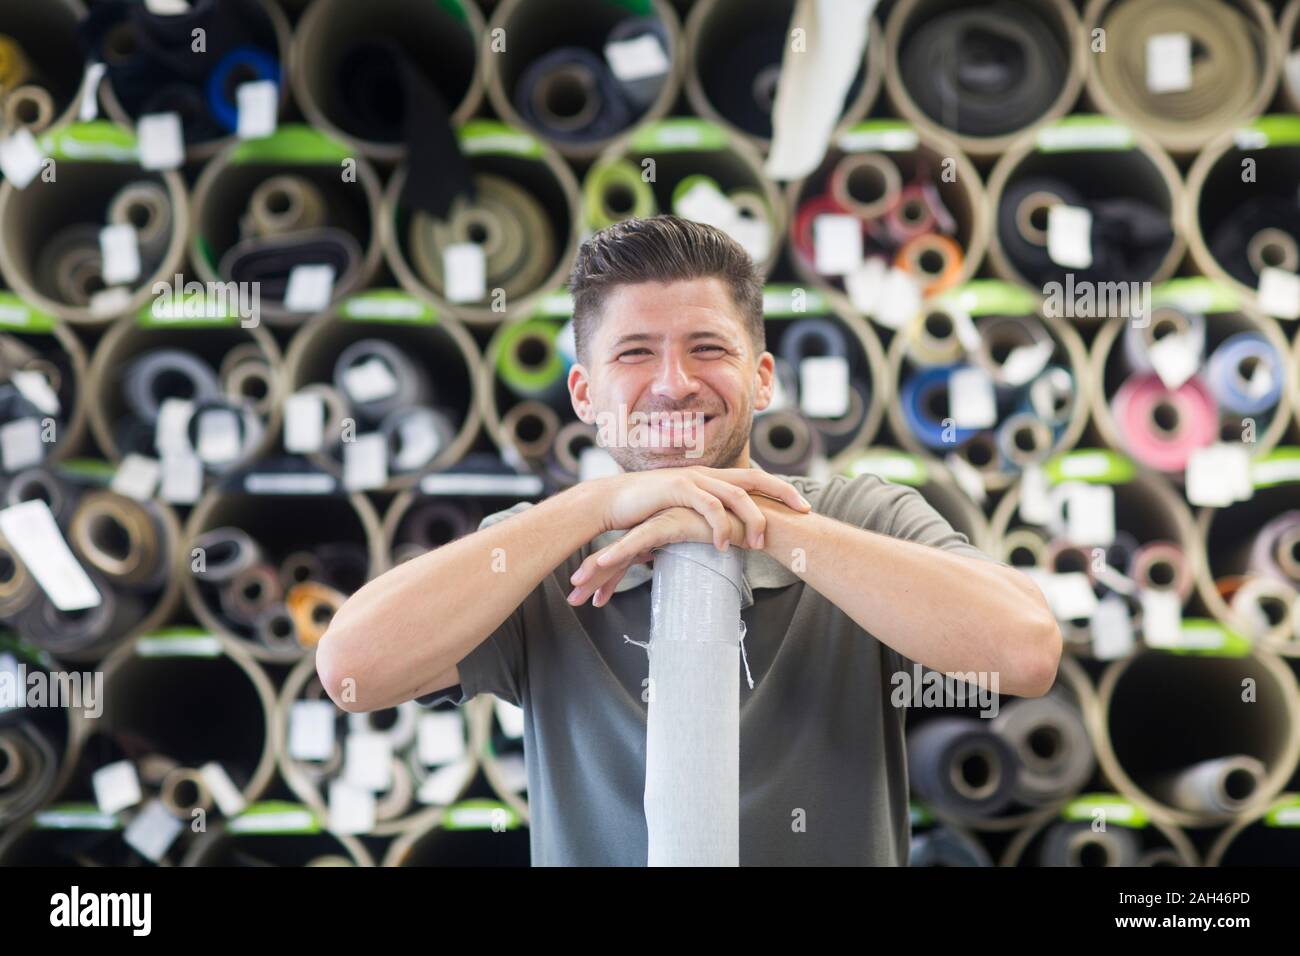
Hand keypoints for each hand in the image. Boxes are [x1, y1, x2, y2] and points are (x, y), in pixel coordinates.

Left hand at [567, 506, 747, 606]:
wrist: (754, 523)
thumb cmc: (731, 539)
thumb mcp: (699, 555)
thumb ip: (680, 560)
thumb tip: (669, 581)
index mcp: (658, 537)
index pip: (625, 562)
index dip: (607, 581)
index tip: (592, 601)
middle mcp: (654, 529)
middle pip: (615, 557)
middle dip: (593, 579)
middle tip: (572, 598)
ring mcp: (659, 524)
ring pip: (620, 550)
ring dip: (597, 570)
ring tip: (578, 587)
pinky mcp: (668, 522)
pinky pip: (638, 540)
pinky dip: (620, 553)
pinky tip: (602, 563)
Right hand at [596, 465, 810, 552]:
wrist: (610, 502)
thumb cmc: (644, 511)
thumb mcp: (681, 514)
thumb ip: (703, 520)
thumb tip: (722, 538)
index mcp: (710, 479)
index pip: (753, 480)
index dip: (780, 491)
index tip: (803, 506)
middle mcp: (706, 474)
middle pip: (755, 479)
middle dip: (783, 494)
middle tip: (805, 512)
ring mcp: (693, 479)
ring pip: (736, 494)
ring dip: (752, 519)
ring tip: (758, 543)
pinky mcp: (678, 488)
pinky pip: (709, 506)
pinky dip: (721, 525)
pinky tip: (723, 545)